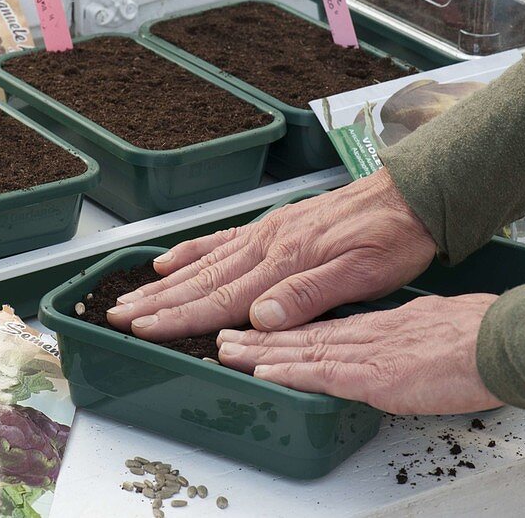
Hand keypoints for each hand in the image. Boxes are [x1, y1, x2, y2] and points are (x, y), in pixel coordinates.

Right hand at [107, 168, 436, 340]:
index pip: (222, 299)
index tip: (145, 330)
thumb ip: (309, 294)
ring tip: (129, 295)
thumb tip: (259, 317)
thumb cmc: (390, 238)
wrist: (407, 195)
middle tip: (117, 316)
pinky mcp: (272, 226)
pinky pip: (222, 239)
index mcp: (286, 261)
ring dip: (163, 283)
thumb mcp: (363, 274)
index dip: (179, 318)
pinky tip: (168, 263)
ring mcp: (266, 233)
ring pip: (204, 263)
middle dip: (156, 303)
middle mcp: (267, 245)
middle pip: (201, 282)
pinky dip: (191, 252)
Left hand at [216, 294, 503, 413]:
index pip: (323, 327)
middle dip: (259, 339)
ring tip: (228, 354)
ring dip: (262, 353)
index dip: (287, 330)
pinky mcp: (377, 374)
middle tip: (224, 340)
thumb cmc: (478, 335)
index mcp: (380, 325)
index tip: (258, 330)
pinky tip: (267, 371)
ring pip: (304, 351)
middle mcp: (366, 335)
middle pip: (303, 336)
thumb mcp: (430, 328)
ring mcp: (369, 353)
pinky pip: (325, 373)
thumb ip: (403, 338)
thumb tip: (393, 347)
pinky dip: (292, 371)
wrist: (502, 340)